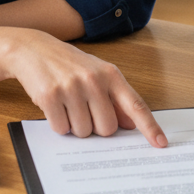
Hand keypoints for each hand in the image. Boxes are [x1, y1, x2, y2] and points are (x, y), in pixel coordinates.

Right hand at [6, 32, 166, 147]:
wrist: (33, 49)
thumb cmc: (69, 64)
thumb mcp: (96, 74)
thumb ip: (115, 98)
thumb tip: (131, 124)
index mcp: (110, 74)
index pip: (135, 105)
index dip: (149, 127)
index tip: (161, 143)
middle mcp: (93, 80)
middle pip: (107, 128)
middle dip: (96, 127)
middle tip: (85, 110)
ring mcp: (71, 88)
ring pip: (83, 132)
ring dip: (75, 126)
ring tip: (68, 104)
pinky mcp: (50, 96)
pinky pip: (61, 129)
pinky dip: (59, 124)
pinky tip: (55, 106)